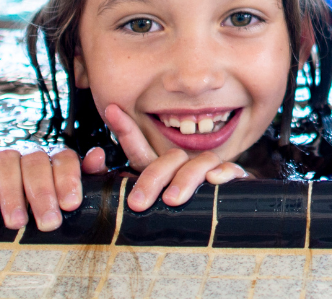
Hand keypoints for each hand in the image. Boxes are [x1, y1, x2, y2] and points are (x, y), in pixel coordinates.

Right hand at [0, 147, 102, 230]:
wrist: (4, 199)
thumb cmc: (47, 199)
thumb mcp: (71, 192)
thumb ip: (89, 176)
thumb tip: (98, 156)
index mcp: (55, 159)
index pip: (64, 159)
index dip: (68, 180)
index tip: (70, 205)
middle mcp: (30, 154)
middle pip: (36, 163)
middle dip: (42, 195)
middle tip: (48, 223)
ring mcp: (4, 156)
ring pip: (8, 162)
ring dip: (13, 193)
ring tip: (18, 222)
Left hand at [102, 104, 244, 210]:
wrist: (232, 221)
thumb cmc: (188, 217)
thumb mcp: (153, 207)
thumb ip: (125, 189)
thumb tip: (96, 157)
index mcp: (163, 174)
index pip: (142, 151)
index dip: (127, 130)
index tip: (112, 110)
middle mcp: (186, 167)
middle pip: (170, 159)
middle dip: (152, 178)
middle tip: (137, 203)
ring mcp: (212, 172)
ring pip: (199, 163)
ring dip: (185, 180)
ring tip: (172, 200)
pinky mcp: (235, 180)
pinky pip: (231, 170)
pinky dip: (223, 173)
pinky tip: (214, 180)